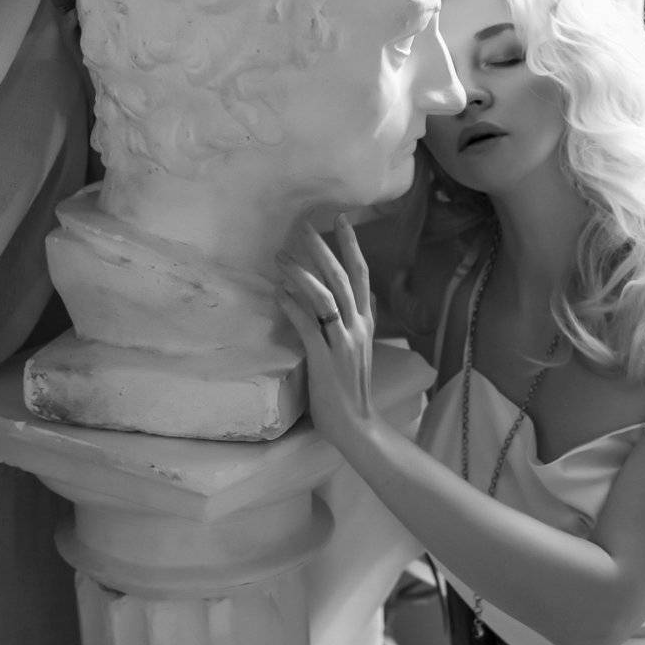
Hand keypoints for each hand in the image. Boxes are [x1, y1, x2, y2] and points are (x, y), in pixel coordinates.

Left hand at [276, 215, 377, 444]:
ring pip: (325, 295)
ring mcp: (344, 341)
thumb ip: (358, 321)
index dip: (351, 246)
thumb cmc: (350, 389)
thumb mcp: (359, 349)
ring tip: (280, 256)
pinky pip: (309, 323)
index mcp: (366, 323)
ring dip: (301, 273)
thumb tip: (361, 294)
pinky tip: (278, 291)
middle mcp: (358, 327)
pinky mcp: (326, 357)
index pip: (361, 275)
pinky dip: (293, 304)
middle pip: (341, 277)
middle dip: (322, 248)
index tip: (340, 220)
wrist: (356, 424)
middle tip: (302, 226)